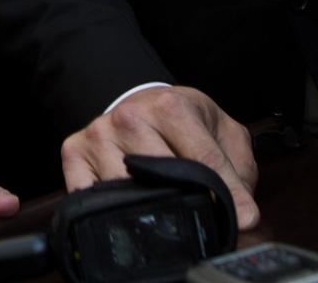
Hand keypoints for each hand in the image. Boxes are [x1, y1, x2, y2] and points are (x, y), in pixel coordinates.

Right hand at [59, 85, 258, 228]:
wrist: (140, 99)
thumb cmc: (182, 118)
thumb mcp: (221, 132)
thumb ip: (238, 172)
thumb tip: (243, 215)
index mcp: (170, 107)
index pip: (202, 160)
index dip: (226, 194)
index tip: (241, 218)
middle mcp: (129, 116)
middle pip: (161, 177)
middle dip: (185, 201)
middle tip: (197, 212)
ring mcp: (99, 134)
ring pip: (125, 190)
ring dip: (146, 207)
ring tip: (162, 206)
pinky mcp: (74, 150)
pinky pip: (87, 194)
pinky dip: (105, 209)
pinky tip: (124, 205)